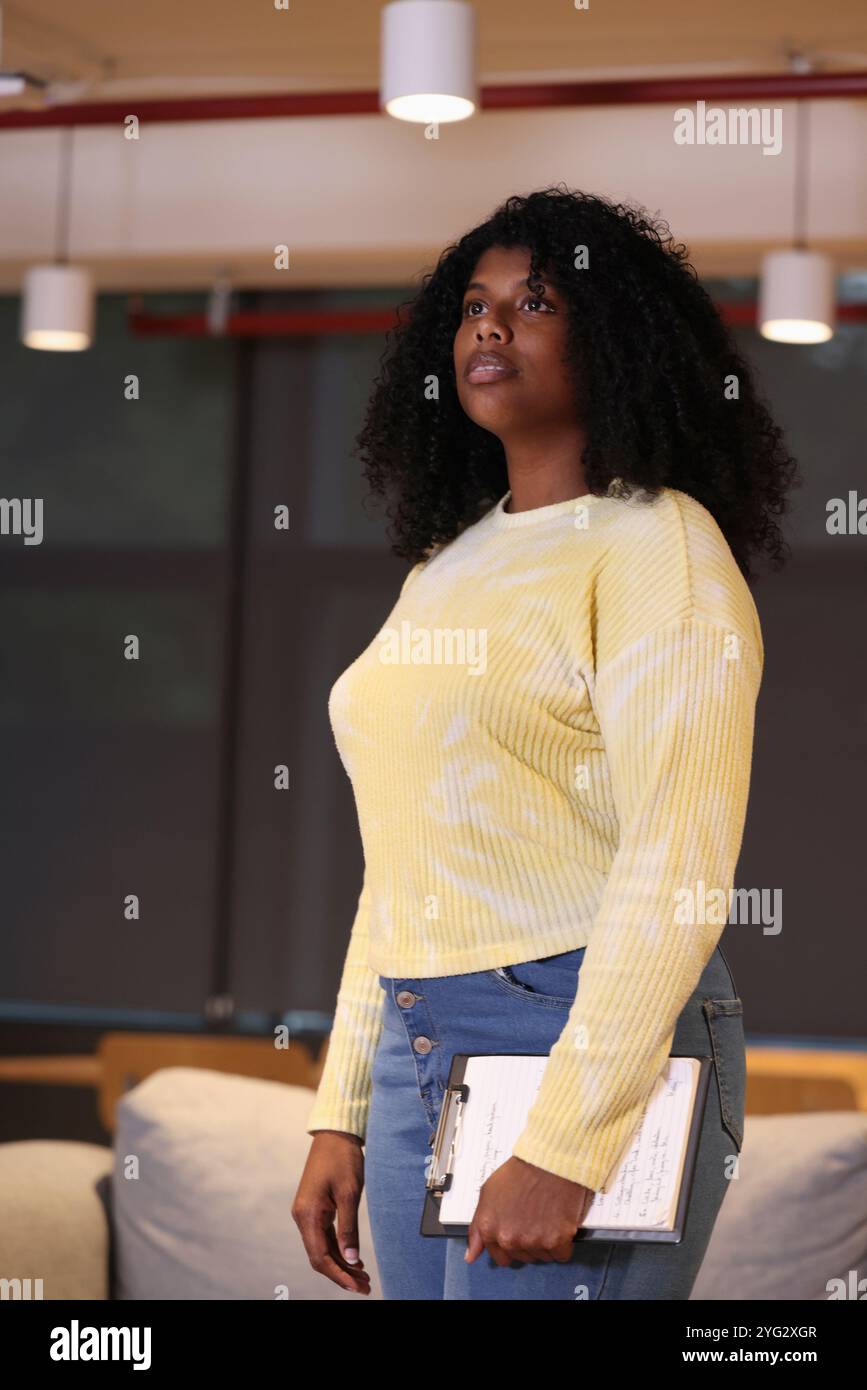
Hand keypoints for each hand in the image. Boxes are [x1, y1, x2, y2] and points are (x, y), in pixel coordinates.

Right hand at [292, 1131, 371, 1294]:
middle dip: (341, 1274)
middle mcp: (303, 1217)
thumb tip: (352, 1259)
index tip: (357, 1287)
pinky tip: (353, 1258)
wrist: (334, 1135)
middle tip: (364, 1286)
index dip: (339, 1275)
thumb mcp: (349, 1193)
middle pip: (319, 1257)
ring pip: (322, 1248)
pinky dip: (338, 1250)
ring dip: (341, 1264)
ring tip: (363, 1277)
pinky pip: (324, 1237)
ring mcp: (307, 1213)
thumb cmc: (342, 1159)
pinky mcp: (314, 1209)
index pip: (320, 1256)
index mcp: (308, 1215)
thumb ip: (348, 1228)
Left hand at [466, 1155, 593, 1266]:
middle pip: (522, 1257)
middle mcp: (509, 1238)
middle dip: (528, 1242)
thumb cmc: (521, 1172)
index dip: (511, 1245)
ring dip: (546, 1242)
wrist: (549, 1161)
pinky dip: (563, 1243)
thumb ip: (477, 1228)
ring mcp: (532, 1241)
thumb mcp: (488, 1193)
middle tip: (533, 1219)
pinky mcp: (556, 1241)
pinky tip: (559, 1223)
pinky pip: (561, 1255)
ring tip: (546, 1216)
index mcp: (490, 1229)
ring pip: (542, 1256)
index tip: (518, 1234)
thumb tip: (471, 1255)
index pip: (500, 1257)